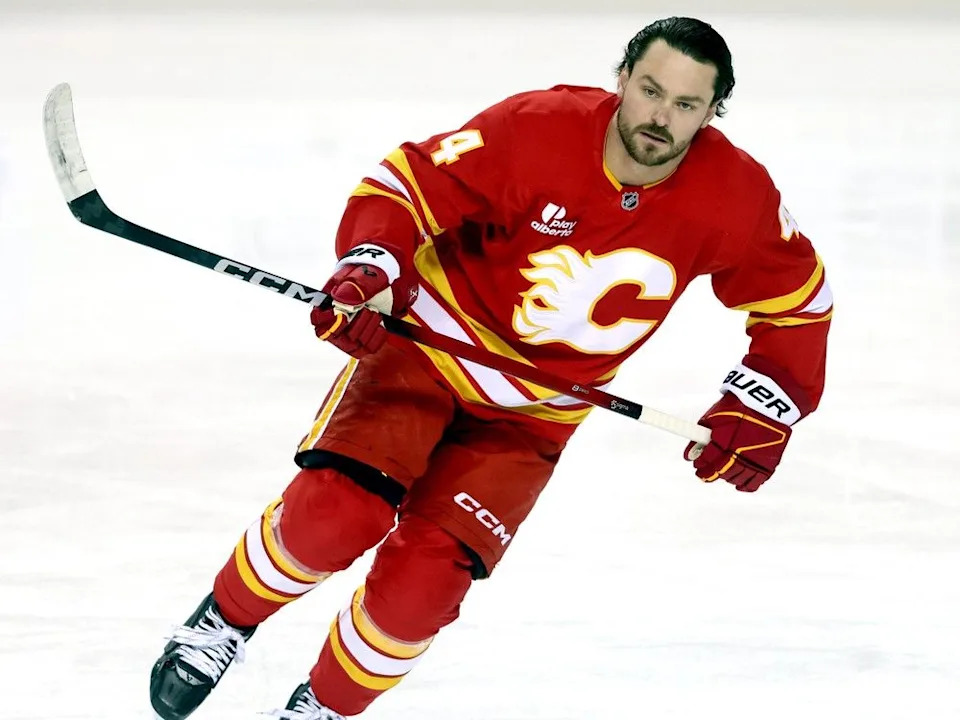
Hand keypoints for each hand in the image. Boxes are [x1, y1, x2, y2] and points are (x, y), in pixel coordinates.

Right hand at [310, 244, 417, 357]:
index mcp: (329, 302)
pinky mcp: (365, 340)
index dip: (327, 321)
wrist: (388, 281)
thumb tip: (341, 299)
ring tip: (375, 312)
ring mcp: (350, 332)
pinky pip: (369, 349)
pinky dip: (377, 337)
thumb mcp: (365, 274)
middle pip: (335, 337)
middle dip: (355, 324)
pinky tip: (381, 323)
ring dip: (367, 329)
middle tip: (367, 309)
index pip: (317, 320)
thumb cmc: (370, 274)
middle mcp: (336, 321)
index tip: (344, 314)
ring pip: (352, 346)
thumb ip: (355, 284)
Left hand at [685, 359, 807, 491]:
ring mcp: (755, 459)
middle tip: (702, 474)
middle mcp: (740, 452)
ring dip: (725, 477)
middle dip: (708, 474)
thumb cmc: (738, 407)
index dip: (699, 463)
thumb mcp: (715, 416)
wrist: (768, 403)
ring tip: (720, 473)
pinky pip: (754, 483)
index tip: (696, 463)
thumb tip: (689, 453)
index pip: (707, 458)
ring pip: (735, 478)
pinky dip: (744, 485)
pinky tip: (737, 484)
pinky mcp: (768, 463)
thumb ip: (701, 434)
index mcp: (725, 439)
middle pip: (720, 471)